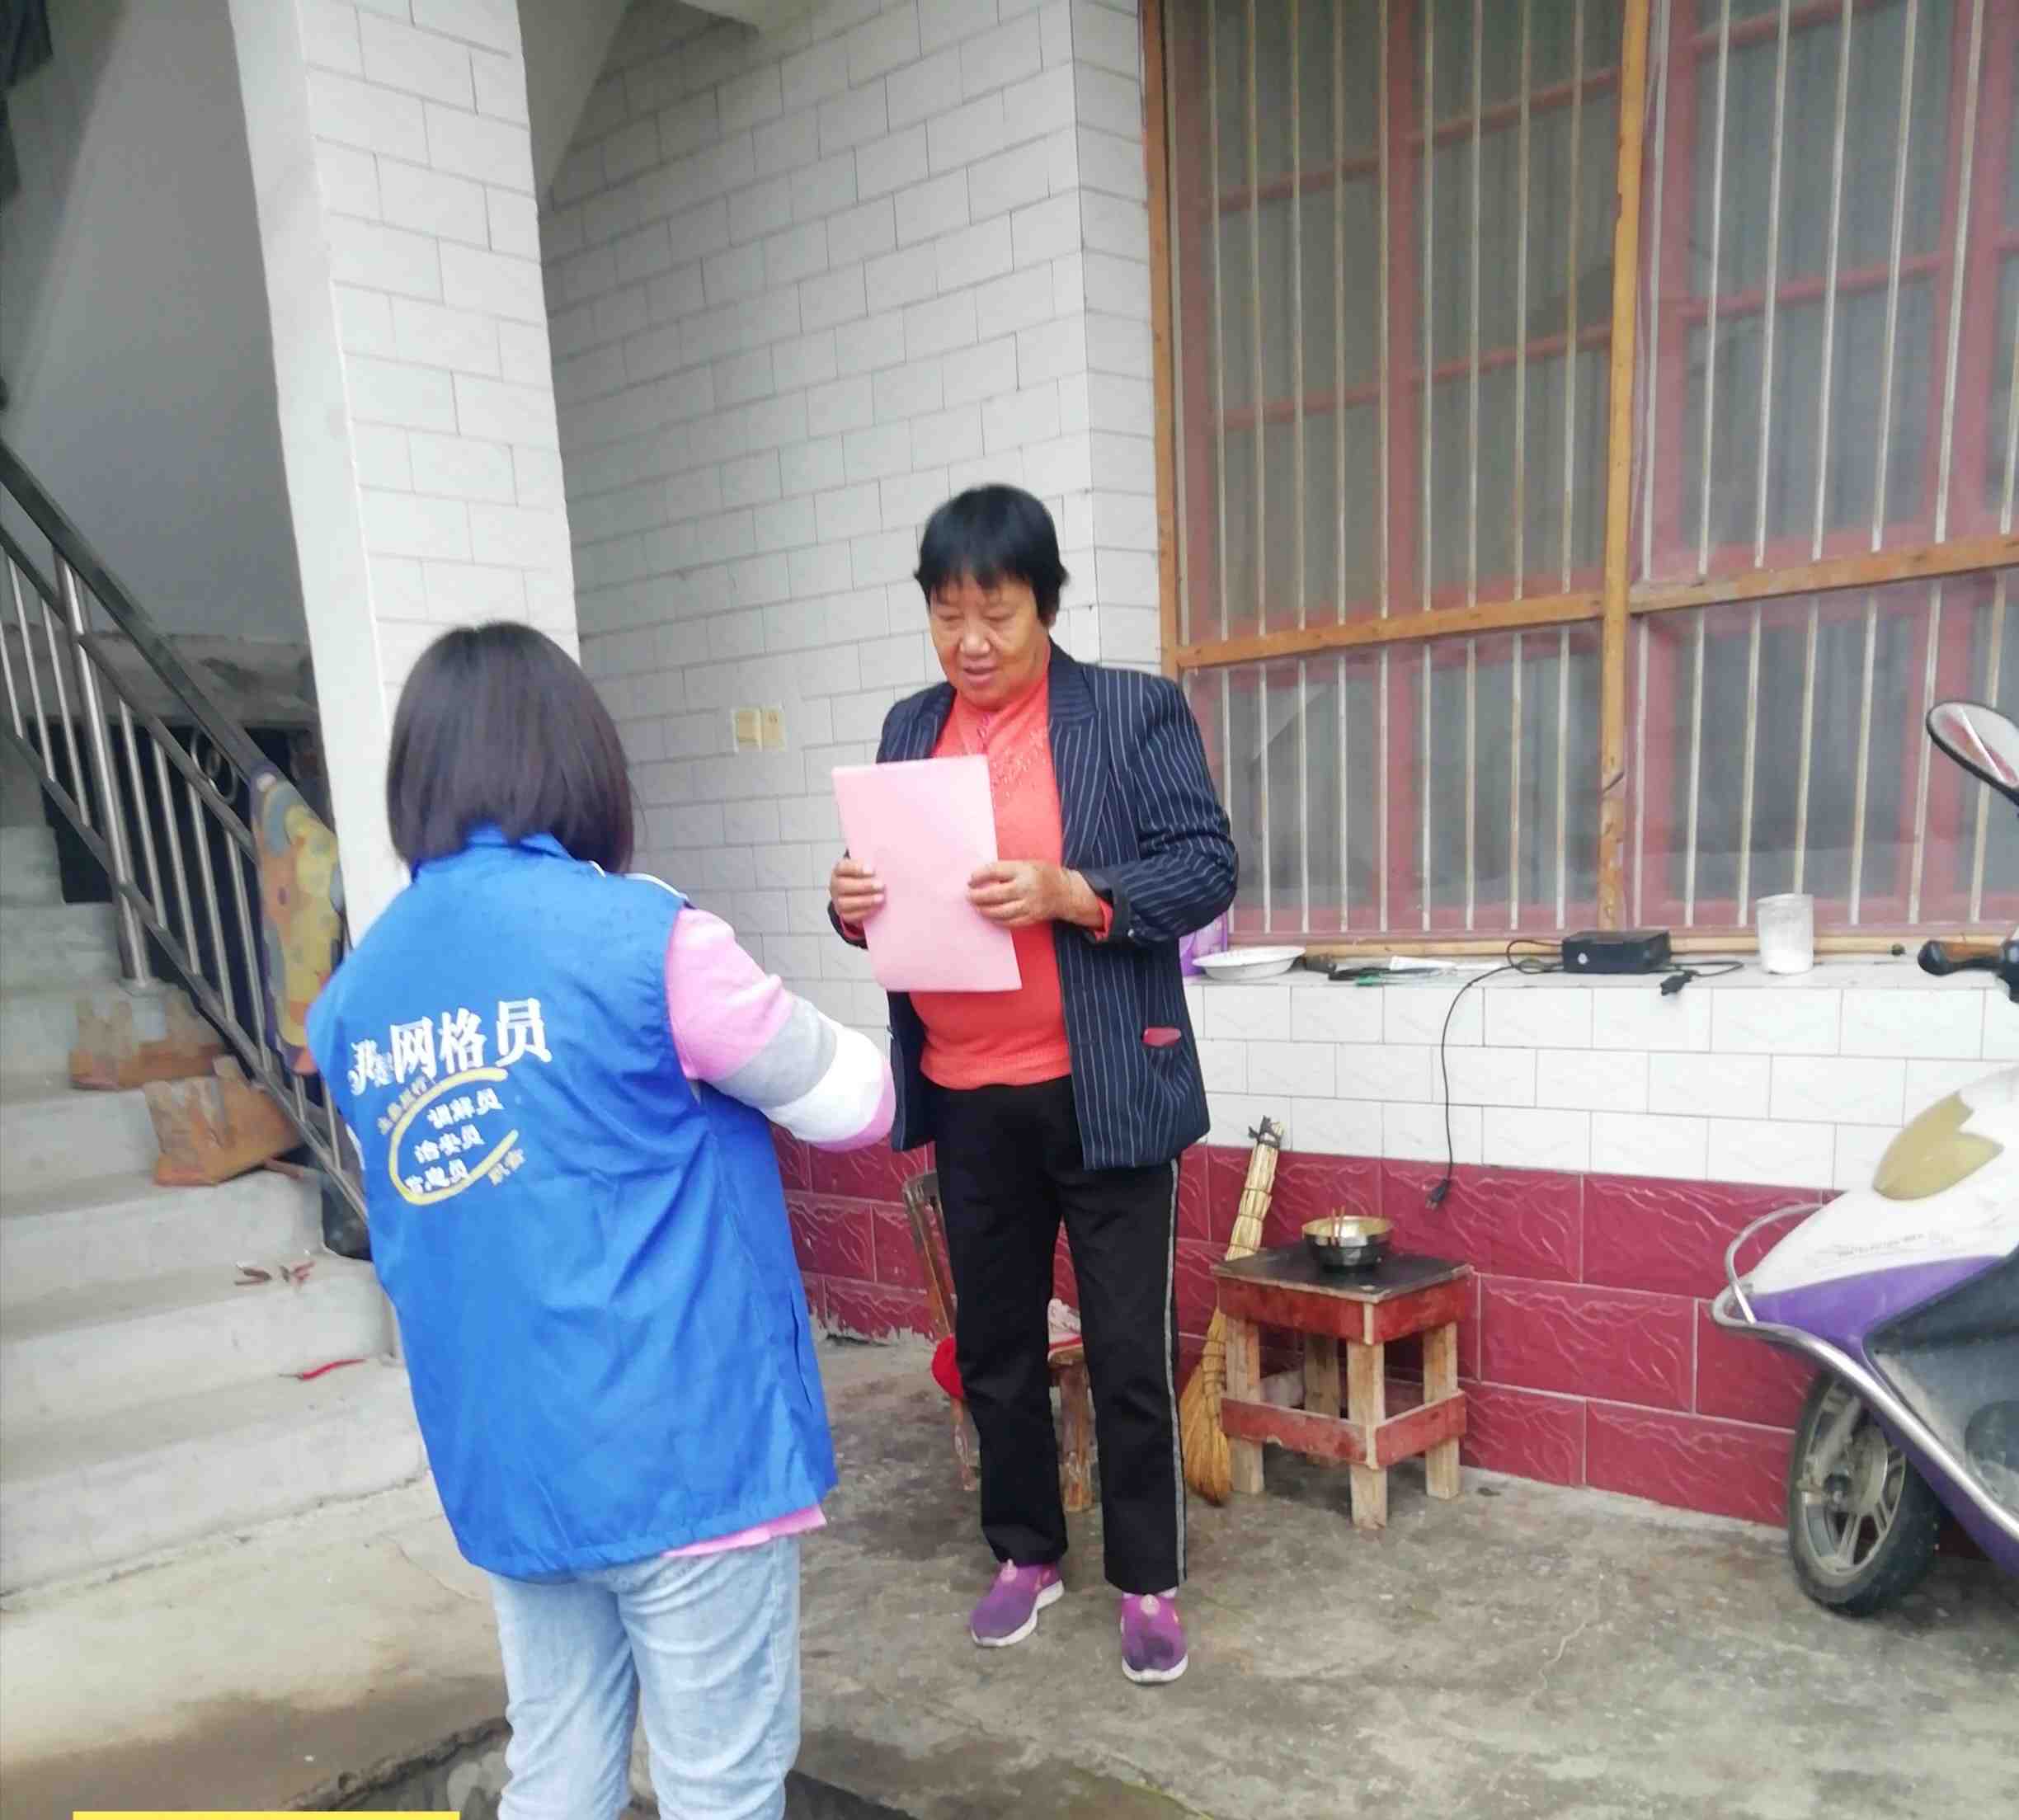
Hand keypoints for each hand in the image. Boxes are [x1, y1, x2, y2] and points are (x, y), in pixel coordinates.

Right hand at [829, 857, 884, 928]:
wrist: (858, 893)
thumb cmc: (865, 877)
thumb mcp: (866, 868)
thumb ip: (873, 865)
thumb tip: (888, 864)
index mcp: (839, 870)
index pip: (842, 867)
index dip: (855, 868)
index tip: (872, 870)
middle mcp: (835, 885)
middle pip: (843, 885)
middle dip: (863, 886)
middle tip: (880, 885)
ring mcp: (837, 900)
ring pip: (845, 902)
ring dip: (864, 900)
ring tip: (880, 898)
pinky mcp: (843, 914)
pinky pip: (850, 915)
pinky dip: (864, 912)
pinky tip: (876, 907)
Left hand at [967, 862, 1103, 929]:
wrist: (1067, 892)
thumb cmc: (1044, 874)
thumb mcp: (1027, 864)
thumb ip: (1007, 870)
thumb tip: (982, 878)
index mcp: (1024, 870)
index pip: (995, 871)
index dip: (979, 876)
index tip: (970, 880)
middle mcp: (1026, 888)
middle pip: (995, 894)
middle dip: (978, 896)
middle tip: (968, 896)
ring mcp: (1030, 905)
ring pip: (1001, 911)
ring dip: (985, 910)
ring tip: (977, 907)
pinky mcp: (1032, 918)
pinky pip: (1010, 922)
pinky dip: (997, 920)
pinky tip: (990, 916)